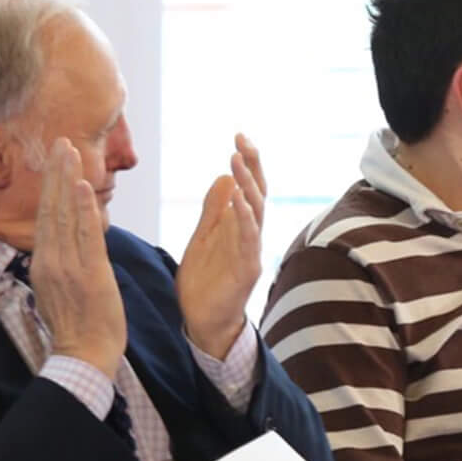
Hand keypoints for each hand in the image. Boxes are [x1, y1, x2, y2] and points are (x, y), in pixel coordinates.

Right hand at [30, 138, 126, 371]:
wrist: (84, 355)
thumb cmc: (79, 325)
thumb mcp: (62, 288)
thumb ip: (63, 261)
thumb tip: (68, 242)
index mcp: (44, 262)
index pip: (46, 216)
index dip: (50, 186)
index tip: (56, 160)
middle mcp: (51, 260)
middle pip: (50, 208)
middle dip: (55, 173)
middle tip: (60, 141)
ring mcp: (68, 265)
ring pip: (64, 215)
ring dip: (67, 180)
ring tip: (69, 150)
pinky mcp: (88, 273)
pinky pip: (85, 236)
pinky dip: (82, 210)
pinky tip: (82, 186)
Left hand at [175, 135, 267, 359]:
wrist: (204, 323)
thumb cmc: (205, 283)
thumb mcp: (203, 238)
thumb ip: (214, 211)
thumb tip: (224, 179)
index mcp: (239, 227)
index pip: (248, 188)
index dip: (247, 163)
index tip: (239, 137)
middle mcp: (250, 236)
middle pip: (258, 193)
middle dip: (252, 166)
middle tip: (243, 140)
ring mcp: (250, 252)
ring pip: (256, 212)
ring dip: (247, 184)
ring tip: (237, 160)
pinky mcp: (246, 270)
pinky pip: (248, 239)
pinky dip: (245, 217)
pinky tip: (238, 198)